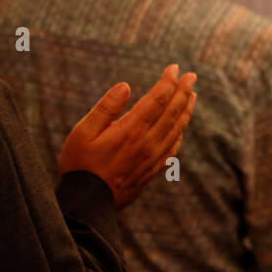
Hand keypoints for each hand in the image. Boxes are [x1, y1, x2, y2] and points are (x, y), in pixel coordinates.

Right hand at [58, 64, 197, 207]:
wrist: (88, 203)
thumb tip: (126, 86)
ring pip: (177, 129)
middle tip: (192, 75)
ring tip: (192, 95)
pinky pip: (174, 147)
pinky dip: (180, 132)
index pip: (158, 99)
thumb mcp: (83, 132)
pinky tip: (180, 127)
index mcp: (132, 130)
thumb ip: (106, 108)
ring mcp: (154, 158)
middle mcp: (148, 143)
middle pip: (173, 112)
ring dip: (186, 110)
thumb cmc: (80, 165)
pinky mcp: (154, 170)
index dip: (168, 82)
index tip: (174, 68)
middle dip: (184, 91)